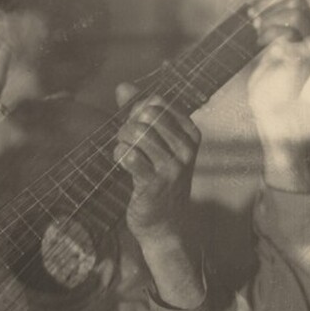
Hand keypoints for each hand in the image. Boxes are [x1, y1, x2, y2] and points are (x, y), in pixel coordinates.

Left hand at [113, 89, 201, 241]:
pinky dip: (119, 156)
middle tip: (124, 140)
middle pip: (146, 115)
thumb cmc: (158, 179)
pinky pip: (129, 156)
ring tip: (123, 151)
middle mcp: (185, 148)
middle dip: (128, 124)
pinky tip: (122, 164)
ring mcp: (172, 166)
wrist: (164, 223)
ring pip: (137, 133)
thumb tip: (122, 86)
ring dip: (122, 140)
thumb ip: (138, 112)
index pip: (158, 102)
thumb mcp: (157, 144)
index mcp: (190, 133)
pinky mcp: (154, 183)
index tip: (133, 126)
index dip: (137, 110)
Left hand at [247, 0, 309, 179]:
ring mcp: (307, 47)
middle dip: (269, 2)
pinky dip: (269, 33)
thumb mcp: (267, 54)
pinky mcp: (300, 58)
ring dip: (269, 17)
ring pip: (295, 12)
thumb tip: (259, 12)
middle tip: (251, 17)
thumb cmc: (268, 89)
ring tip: (256, 31)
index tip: (252, 9)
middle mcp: (309, 37)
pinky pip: (288, 33)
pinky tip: (258, 42)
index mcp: (302, 33)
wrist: (272, 116)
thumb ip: (270, 33)